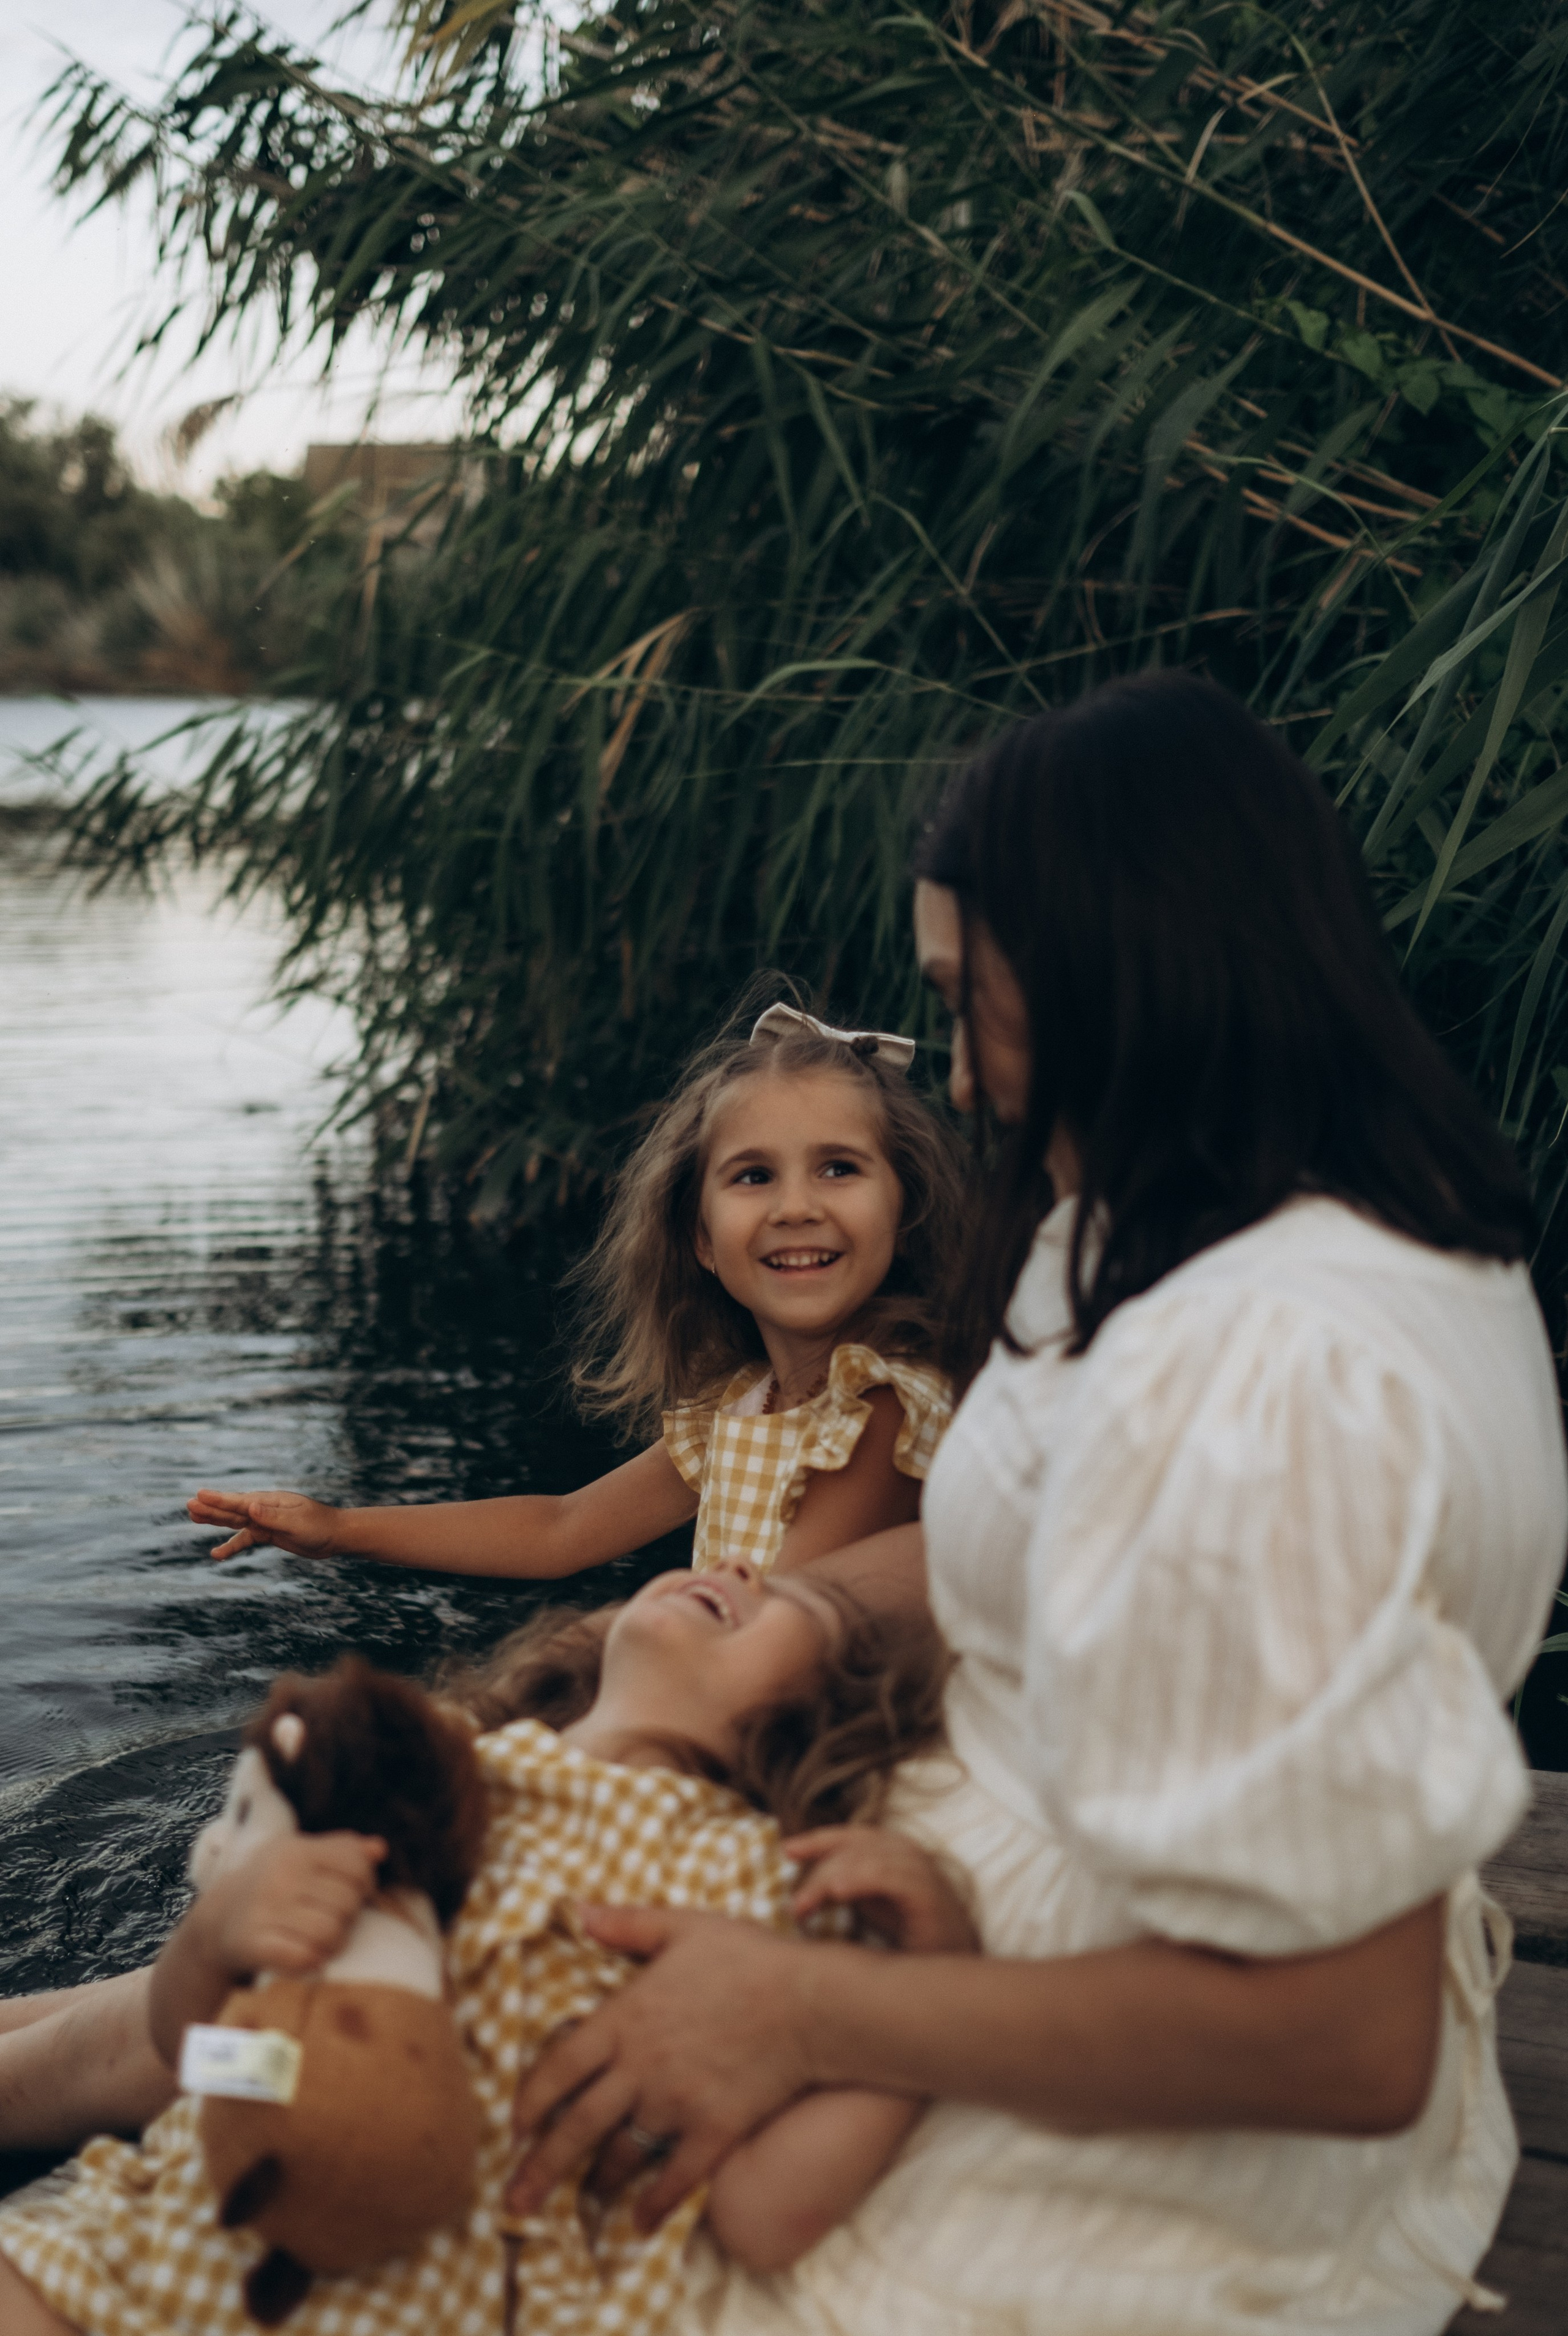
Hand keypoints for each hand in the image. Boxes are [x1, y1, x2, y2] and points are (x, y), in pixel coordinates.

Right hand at [187, 1487, 342, 1561]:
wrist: (337, 1535)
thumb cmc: (320, 1526)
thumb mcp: (296, 1522)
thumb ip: (272, 1516)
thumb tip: (249, 1506)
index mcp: (270, 1502)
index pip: (240, 1501)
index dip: (219, 1500)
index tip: (199, 1495)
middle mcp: (264, 1508)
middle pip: (233, 1509)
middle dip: (211, 1508)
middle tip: (189, 1504)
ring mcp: (265, 1521)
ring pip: (235, 1521)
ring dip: (215, 1520)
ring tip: (193, 1517)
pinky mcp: (269, 1534)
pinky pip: (245, 1539)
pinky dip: (231, 1546)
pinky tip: (217, 1554)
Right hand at [193, 1831, 385, 1980]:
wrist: (216, 1920)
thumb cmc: (273, 1884)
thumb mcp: (301, 1855)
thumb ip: (342, 1849)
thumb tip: (379, 1850)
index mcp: (297, 1851)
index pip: (356, 1865)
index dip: (365, 1883)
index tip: (354, 1894)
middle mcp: (281, 1876)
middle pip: (347, 1903)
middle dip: (349, 1917)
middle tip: (334, 1921)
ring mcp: (266, 1910)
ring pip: (331, 1933)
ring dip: (334, 1943)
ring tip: (323, 1941)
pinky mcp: (254, 1943)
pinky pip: (305, 1958)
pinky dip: (313, 1963)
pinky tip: (307, 1958)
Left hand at [508, 1908, 818, 2229]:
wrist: (808, 2002)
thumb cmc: (746, 1958)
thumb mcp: (682, 1927)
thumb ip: (626, 1924)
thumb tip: (577, 1911)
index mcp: (626, 2019)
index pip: (560, 2068)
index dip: (531, 2101)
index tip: (514, 2127)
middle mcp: (641, 2069)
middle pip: (577, 2126)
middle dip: (541, 2167)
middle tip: (514, 2200)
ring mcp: (676, 2105)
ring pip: (621, 2154)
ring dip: (595, 2183)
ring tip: (576, 2206)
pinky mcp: (713, 2132)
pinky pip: (675, 2179)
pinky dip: (654, 2205)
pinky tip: (638, 2225)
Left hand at [786, 1827, 979, 1953]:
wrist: (954, 1977)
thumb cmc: (912, 1943)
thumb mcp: (872, 1911)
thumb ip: (848, 1889)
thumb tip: (803, 1888)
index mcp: (895, 1856)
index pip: (853, 1836)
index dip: (819, 1839)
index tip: (787, 1849)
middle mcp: (910, 1857)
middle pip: (854, 1847)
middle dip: (818, 1870)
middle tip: (795, 1906)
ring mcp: (923, 1873)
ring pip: (868, 1858)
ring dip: (830, 1878)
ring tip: (805, 1905)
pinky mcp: (930, 1895)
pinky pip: (892, 1876)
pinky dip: (862, 1878)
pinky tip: (838, 1892)